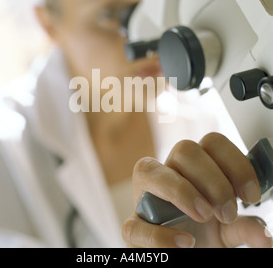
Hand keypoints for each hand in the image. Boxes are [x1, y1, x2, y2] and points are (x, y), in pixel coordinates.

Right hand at [122, 133, 272, 247]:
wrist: (181, 251)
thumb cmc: (201, 232)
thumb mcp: (227, 229)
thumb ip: (244, 227)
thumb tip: (265, 235)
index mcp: (193, 168)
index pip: (211, 142)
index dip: (233, 162)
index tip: (250, 195)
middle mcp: (167, 173)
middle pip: (184, 149)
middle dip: (212, 179)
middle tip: (228, 211)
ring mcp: (144, 196)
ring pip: (148, 169)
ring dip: (181, 191)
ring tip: (204, 217)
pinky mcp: (133, 225)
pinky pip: (133, 223)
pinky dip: (159, 235)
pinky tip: (184, 242)